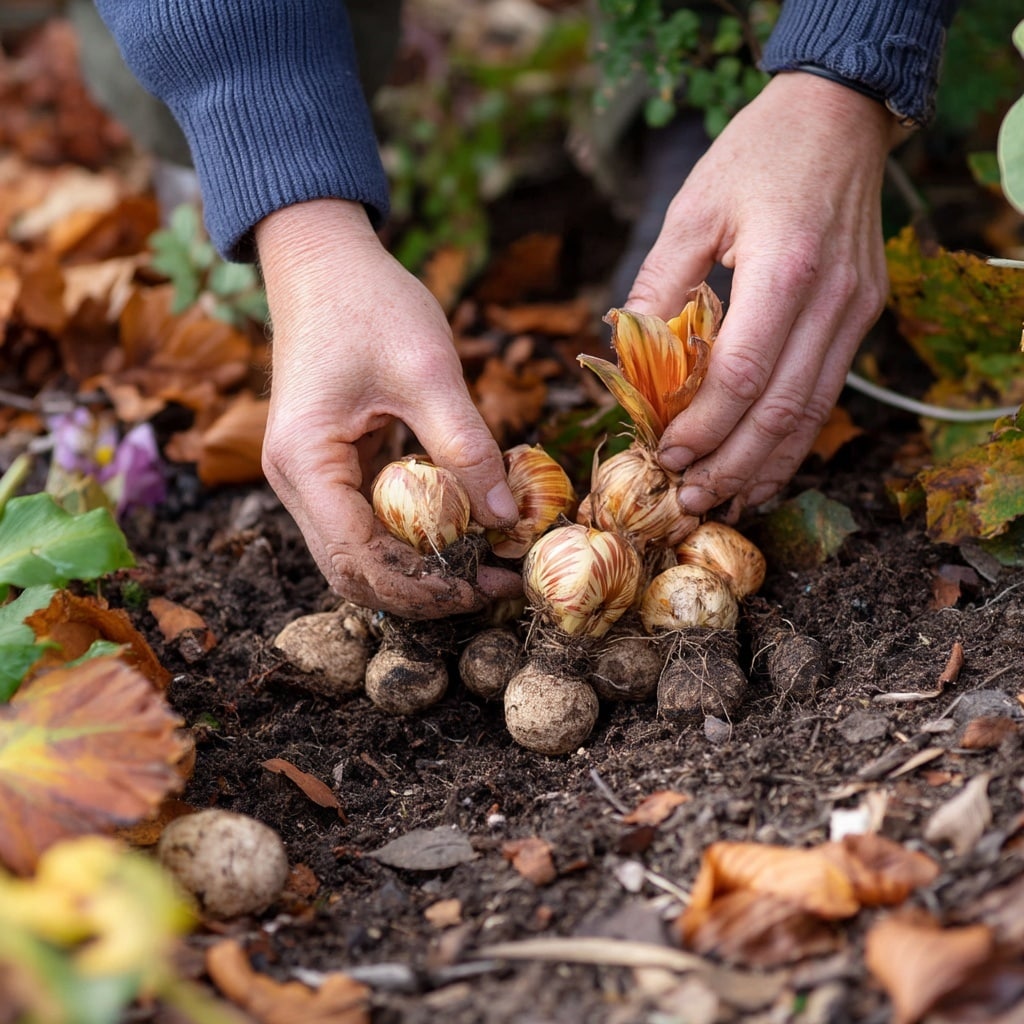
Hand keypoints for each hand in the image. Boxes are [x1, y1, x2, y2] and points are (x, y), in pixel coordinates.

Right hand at [256, 200, 521, 617]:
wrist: (323, 260)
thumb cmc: (369, 302)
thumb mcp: (428, 372)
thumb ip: (466, 448)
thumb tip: (507, 520)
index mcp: (306, 461)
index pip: (358, 558)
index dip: (423, 586)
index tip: (484, 586)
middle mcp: (296, 481)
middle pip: (354, 571)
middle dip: (423, 590)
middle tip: (492, 587)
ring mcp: (310, 476)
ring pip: (360, 554)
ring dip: (419, 570)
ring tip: (484, 568)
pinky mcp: (330, 466)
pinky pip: (369, 522)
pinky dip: (412, 538)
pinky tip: (462, 533)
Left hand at [624, 72, 904, 515]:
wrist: (839, 117)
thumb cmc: (757, 154)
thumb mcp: (693, 208)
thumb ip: (660, 283)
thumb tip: (628, 354)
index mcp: (784, 269)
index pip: (742, 374)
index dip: (703, 427)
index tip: (666, 456)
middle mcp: (831, 299)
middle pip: (783, 410)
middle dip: (732, 464)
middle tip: (689, 499)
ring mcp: (854, 311)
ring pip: (813, 413)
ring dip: (766, 465)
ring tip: (725, 501)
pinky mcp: (861, 315)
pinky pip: (828, 392)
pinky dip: (794, 438)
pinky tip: (766, 469)